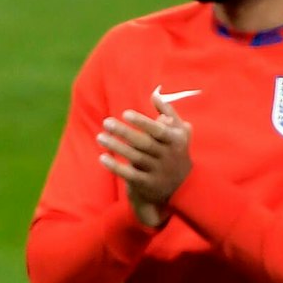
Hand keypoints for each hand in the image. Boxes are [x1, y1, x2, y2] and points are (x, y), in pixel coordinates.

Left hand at [97, 95, 191, 218]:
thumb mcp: (179, 132)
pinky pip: (129, 174)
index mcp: (177, 141)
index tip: (125, 113)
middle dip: (124, 132)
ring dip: (116, 147)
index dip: (142, 122)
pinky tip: (102, 158)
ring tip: (100, 137)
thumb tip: (155, 94)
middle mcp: (168, 156)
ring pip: (135, 157)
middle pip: (144, 143)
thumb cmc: (175, 151)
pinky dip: (115, 167)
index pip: (158, 130)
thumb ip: (168, 111)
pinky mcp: (147, 184)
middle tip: (106, 122)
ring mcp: (158, 172)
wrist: (182, 188)